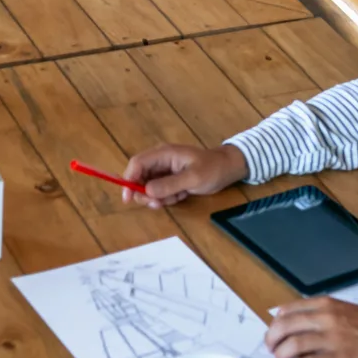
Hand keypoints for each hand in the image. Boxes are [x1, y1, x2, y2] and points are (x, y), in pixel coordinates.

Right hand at [120, 141, 248, 206]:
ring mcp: (165, 170)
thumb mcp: (193, 178)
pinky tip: (181, 196)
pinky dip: (167, 198)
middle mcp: (160, 161)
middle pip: (139, 177)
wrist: (228, 169)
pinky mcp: (170, 179)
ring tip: (176, 198)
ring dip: (158, 197)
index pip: (137, 164)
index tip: (128, 198)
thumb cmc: (213, 169)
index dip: (128, 179)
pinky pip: (160, 191)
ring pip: (149, 187)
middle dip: (145, 193)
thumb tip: (147, 192)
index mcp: (163, 154)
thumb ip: (169, 185)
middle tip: (157, 204)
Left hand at [264, 299, 357, 357]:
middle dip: (272, 339)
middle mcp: (327, 317)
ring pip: (294, 344)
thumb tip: (294, 321)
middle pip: (286, 326)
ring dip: (282, 354)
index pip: (289, 310)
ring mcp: (333, 337)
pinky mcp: (342, 357)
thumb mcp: (346, 310)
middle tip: (270, 349)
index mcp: (328, 304)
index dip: (276, 323)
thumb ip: (322, 313)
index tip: (273, 331)